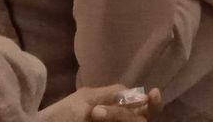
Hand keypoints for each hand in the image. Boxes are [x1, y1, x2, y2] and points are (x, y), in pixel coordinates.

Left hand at [39, 84, 153, 120]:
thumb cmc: (60, 117)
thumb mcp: (87, 100)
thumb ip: (115, 95)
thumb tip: (141, 94)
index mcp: (114, 109)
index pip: (143, 107)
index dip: (153, 102)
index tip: (152, 94)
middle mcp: (117, 121)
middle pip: (140, 119)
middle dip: (123, 115)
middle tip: (97, 114)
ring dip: (117, 118)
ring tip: (94, 117)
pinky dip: (116, 120)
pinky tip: (100, 119)